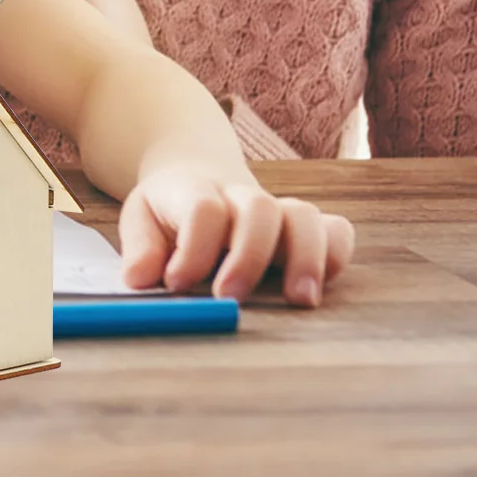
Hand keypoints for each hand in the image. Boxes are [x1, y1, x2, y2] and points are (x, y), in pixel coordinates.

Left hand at [119, 163, 355, 306]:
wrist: (198, 175)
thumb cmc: (169, 210)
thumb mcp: (141, 219)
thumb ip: (141, 248)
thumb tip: (141, 280)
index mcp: (195, 190)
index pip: (203, 209)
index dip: (193, 249)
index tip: (176, 284)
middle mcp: (241, 197)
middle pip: (259, 209)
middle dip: (249, 256)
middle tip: (228, 297)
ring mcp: (277, 211)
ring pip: (304, 216)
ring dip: (306, 258)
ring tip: (298, 301)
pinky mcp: (304, 229)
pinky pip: (336, 231)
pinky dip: (336, 255)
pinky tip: (320, 286)